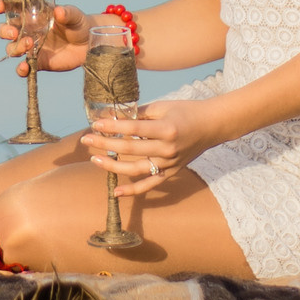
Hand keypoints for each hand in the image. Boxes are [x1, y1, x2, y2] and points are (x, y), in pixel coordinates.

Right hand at [0, 0, 88, 75]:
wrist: (89, 44)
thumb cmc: (79, 24)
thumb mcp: (75, 16)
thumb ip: (67, 13)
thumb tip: (58, 11)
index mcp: (32, 14)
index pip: (11, 8)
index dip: (1, 6)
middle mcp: (27, 30)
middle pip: (5, 30)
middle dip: (4, 31)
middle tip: (14, 33)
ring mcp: (31, 47)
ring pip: (12, 48)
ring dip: (16, 48)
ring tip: (30, 45)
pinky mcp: (38, 62)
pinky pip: (23, 67)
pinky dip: (20, 69)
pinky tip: (24, 67)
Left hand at [85, 99, 217, 197]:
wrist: (212, 125)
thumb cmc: (186, 111)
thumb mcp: (162, 107)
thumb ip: (139, 113)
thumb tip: (113, 116)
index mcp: (165, 129)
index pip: (132, 128)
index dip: (112, 127)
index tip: (95, 124)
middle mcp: (167, 148)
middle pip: (130, 148)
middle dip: (105, 144)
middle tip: (86, 140)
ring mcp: (170, 163)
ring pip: (136, 169)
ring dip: (112, 166)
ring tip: (94, 159)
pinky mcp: (172, 172)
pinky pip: (150, 184)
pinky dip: (133, 190)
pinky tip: (115, 193)